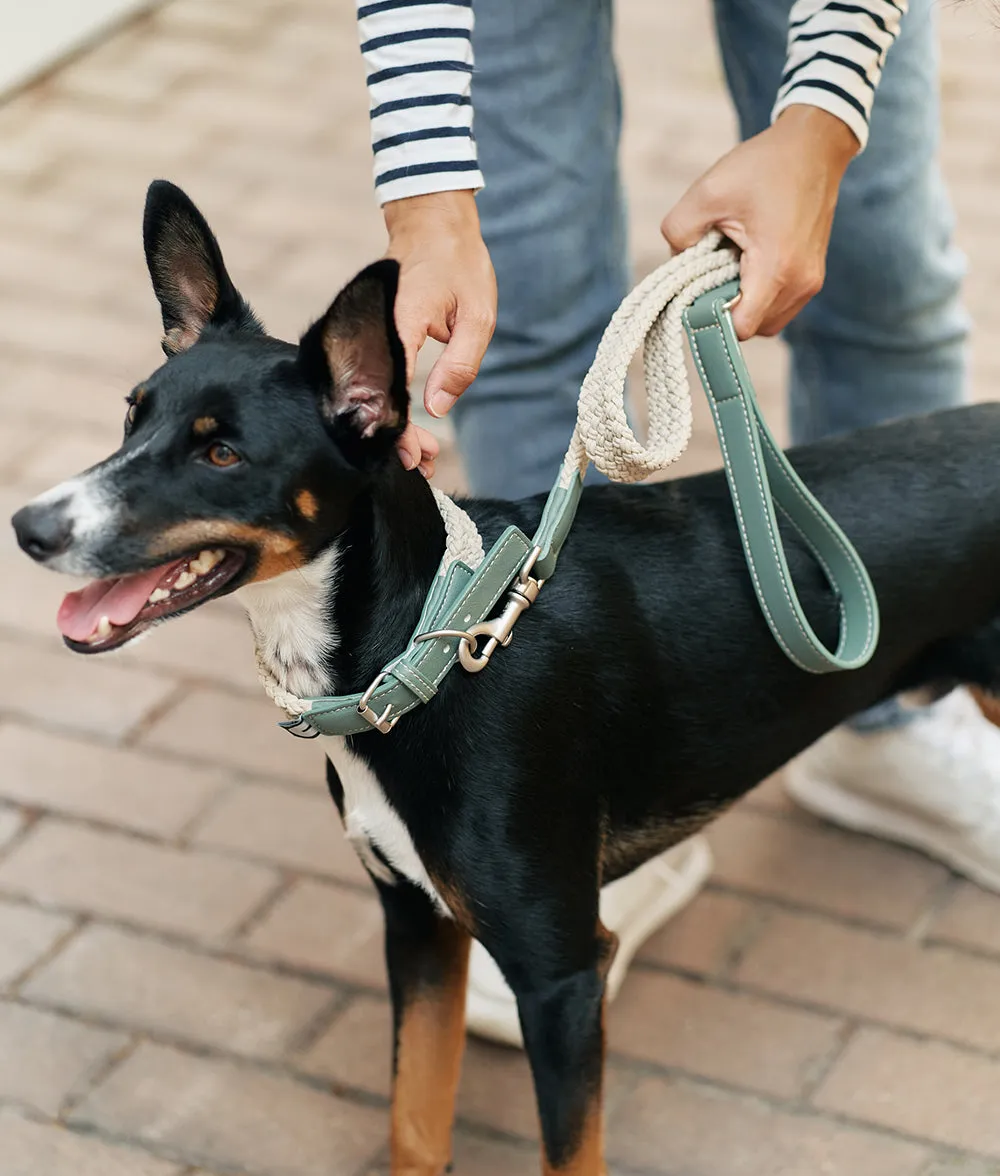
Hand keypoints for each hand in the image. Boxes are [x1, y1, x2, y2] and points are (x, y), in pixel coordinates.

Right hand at [384, 191, 496, 474]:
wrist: (430, 222)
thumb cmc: (459, 264)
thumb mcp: (477, 315)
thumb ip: (459, 364)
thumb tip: (436, 410)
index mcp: (399, 322)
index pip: (391, 385)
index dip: (398, 426)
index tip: (412, 455)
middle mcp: (374, 330)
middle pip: (374, 397)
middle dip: (396, 437)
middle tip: (424, 465)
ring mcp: (368, 333)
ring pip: (372, 392)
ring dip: (394, 428)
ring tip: (422, 456)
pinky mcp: (372, 338)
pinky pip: (376, 378)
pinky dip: (391, 407)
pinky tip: (408, 431)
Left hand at [661, 106, 857, 339]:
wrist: (814, 146)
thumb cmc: (764, 165)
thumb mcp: (707, 191)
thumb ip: (679, 232)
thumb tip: (676, 263)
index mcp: (777, 267)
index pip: (740, 328)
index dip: (712, 318)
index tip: (697, 293)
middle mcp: (801, 283)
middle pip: (753, 329)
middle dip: (726, 309)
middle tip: (711, 272)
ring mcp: (811, 282)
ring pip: (767, 322)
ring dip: (743, 304)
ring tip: (731, 264)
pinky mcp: (813, 276)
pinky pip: (779, 306)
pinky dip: (759, 296)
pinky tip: (747, 264)